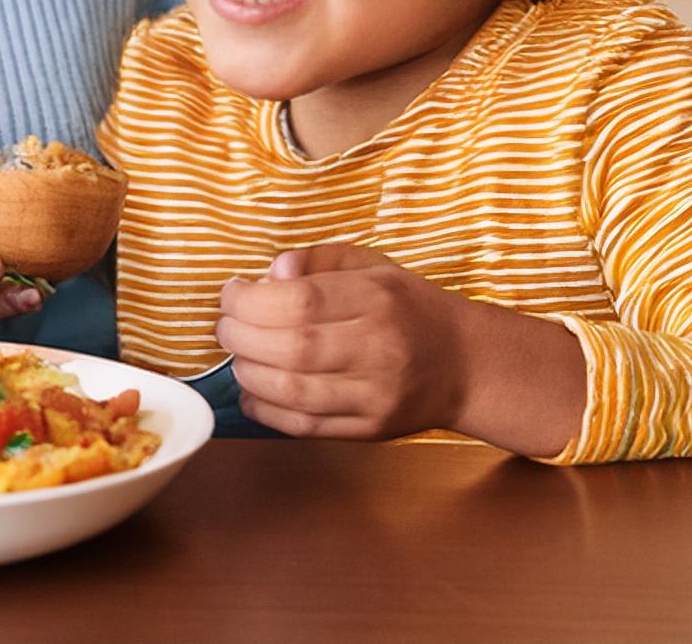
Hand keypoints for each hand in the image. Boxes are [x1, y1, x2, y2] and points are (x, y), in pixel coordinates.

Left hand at [218, 242, 582, 456]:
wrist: (465, 363)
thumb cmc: (408, 307)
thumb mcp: (370, 265)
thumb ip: (317, 261)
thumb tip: (271, 273)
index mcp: (376, 298)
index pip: (299, 302)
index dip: (250, 300)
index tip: (231, 294)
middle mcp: (378, 348)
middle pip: (291, 348)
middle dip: (241, 336)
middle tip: (225, 326)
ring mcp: (376, 395)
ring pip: (294, 392)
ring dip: (249, 374)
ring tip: (239, 356)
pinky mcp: (371, 430)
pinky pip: (306, 426)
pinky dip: (267, 411)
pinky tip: (252, 392)